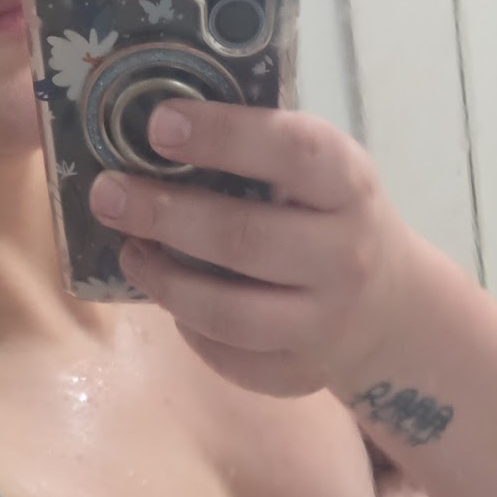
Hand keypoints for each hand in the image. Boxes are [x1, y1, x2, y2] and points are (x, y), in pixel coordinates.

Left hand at [88, 101, 399, 397]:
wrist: (387, 307)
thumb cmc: (330, 218)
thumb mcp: (321, 172)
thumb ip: (261, 150)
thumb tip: (156, 123)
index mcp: (350, 186)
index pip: (292, 152)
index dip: (223, 136)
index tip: (158, 125)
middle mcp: (345, 256)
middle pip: (243, 239)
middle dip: (164, 214)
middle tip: (108, 194)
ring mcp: (324, 323)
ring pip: (227, 312)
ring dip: (165, 281)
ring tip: (130, 252)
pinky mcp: (299, 374)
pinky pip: (227, 356)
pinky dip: (189, 328)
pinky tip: (171, 299)